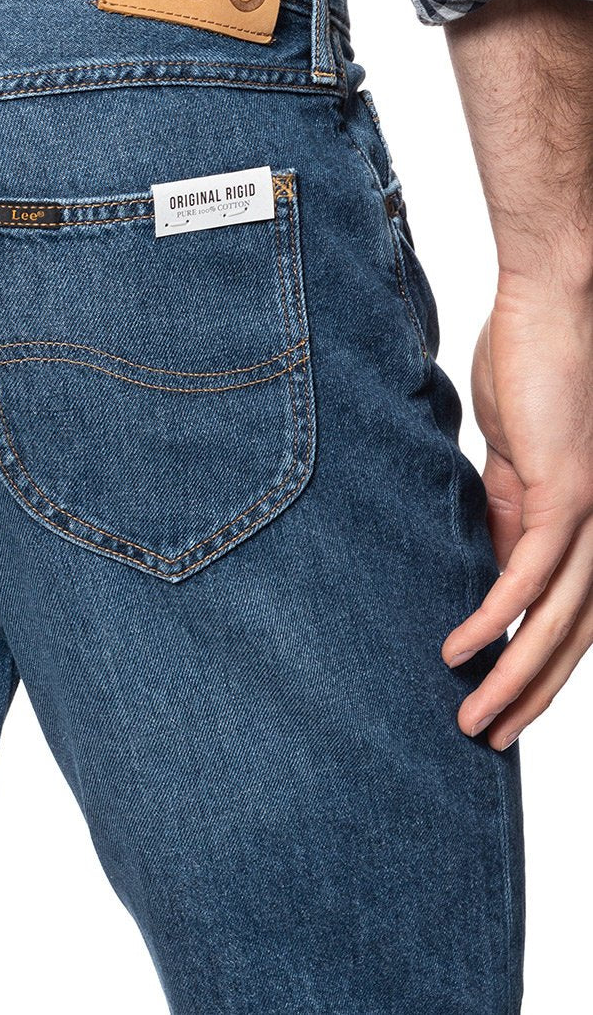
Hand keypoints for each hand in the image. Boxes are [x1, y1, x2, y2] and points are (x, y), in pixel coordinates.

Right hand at [441, 271, 592, 749]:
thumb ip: (508, 516)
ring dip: (515, 676)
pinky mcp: (566, 491)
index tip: (503, 703)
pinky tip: (462, 649)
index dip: (541, 665)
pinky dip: (496, 617)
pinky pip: (530, 572)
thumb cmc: (533, 367)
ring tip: (475, 719)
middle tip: (488, 736)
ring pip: (559, 619)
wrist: (554, 304)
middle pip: (575, 635)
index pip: (571, 613)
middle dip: (532, 693)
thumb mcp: (515, 460)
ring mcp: (590, 512)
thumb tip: (492, 573)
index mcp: (586, 520)